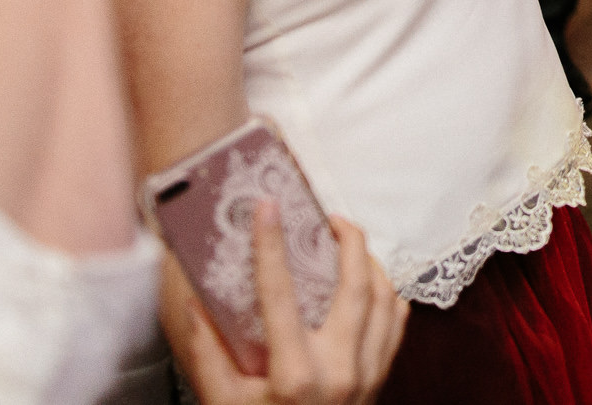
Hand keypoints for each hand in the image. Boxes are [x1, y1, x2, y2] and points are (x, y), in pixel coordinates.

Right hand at [170, 206, 406, 404]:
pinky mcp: (381, 380)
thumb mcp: (219, 402)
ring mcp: (367, 376)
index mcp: (294, 376)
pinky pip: (397, 324)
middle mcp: (339, 371)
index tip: (266, 207)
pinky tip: (371, 283)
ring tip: (349, 244)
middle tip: (329, 218)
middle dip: (348, 240)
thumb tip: (194, 299)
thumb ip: (205, 353)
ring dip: (371, 264)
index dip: (271, 246)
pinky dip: (388, 294)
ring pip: (385, 298)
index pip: (281, 294)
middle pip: (356, 284)